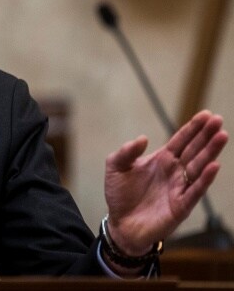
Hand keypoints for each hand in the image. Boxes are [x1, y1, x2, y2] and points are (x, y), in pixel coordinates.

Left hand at [104, 110, 227, 255]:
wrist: (121, 224)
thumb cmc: (119, 194)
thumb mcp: (115, 167)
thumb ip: (126, 151)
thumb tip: (143, 138)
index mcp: (161, 160)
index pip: (181, 140)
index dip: (193, 128)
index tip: (206, 114)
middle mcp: (174, 171)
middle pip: (194, 150)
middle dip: (206, 135)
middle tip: (219, 120)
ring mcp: (179, 188)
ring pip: (199, 167)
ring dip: (210, 152)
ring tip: (221, 136)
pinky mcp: (181, 206)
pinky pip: (195, 191)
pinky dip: (205, 179)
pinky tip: (214, 166)